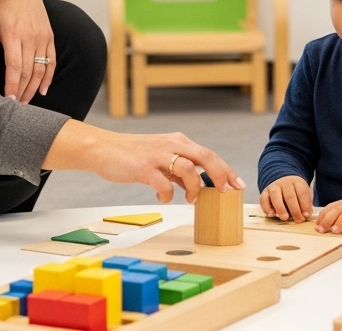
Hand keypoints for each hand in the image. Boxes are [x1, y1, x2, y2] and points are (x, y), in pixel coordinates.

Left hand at [0, 0, 52, 102]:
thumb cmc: (1, 5)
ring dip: (34, 88)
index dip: (12, 86)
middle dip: (22, 91)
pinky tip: (43, 89)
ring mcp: (42, 37)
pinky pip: (51, 60)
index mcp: (12, 34)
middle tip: (15, 107)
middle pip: (28, 71)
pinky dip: (48, 77)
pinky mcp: (50, 36)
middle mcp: (30, 36)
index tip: (8, 101)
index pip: (14, 67)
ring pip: (41, 69)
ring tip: (26, 101)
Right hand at [42, 121, 244, 203]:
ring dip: (194, 187)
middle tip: (227, 192)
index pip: (209, 154)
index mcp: (178, 142)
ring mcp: (157, 155)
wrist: (103, 149)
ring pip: (188, 168)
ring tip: (190, 199)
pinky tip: (163, 198)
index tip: (237, 184)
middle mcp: (171, 145)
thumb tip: (195, 186)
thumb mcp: (161, 158)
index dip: (225, 169)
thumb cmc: (133, 156)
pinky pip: (163, 184)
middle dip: (221, 175)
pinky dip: (167, 195)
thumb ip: (178, 169)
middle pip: (205, 156)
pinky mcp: (143, 167)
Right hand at [259, 176, 312, 221]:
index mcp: (297, 182)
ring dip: (280, 208)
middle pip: (289, 196)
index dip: (305, 205)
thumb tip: (306, 214)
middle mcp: (285, 183)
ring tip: (285, 218)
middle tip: (298, 220)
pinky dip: (266, 207)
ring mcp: (273, 187)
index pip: (302, 192)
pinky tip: (271, 215)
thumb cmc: (296, 191)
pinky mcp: (265, 192)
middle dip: (295, 210)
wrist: (283, 180)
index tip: (306, 215)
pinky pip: (263, 199)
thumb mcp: (304, 193)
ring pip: (275, 196)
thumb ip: (306, 203)